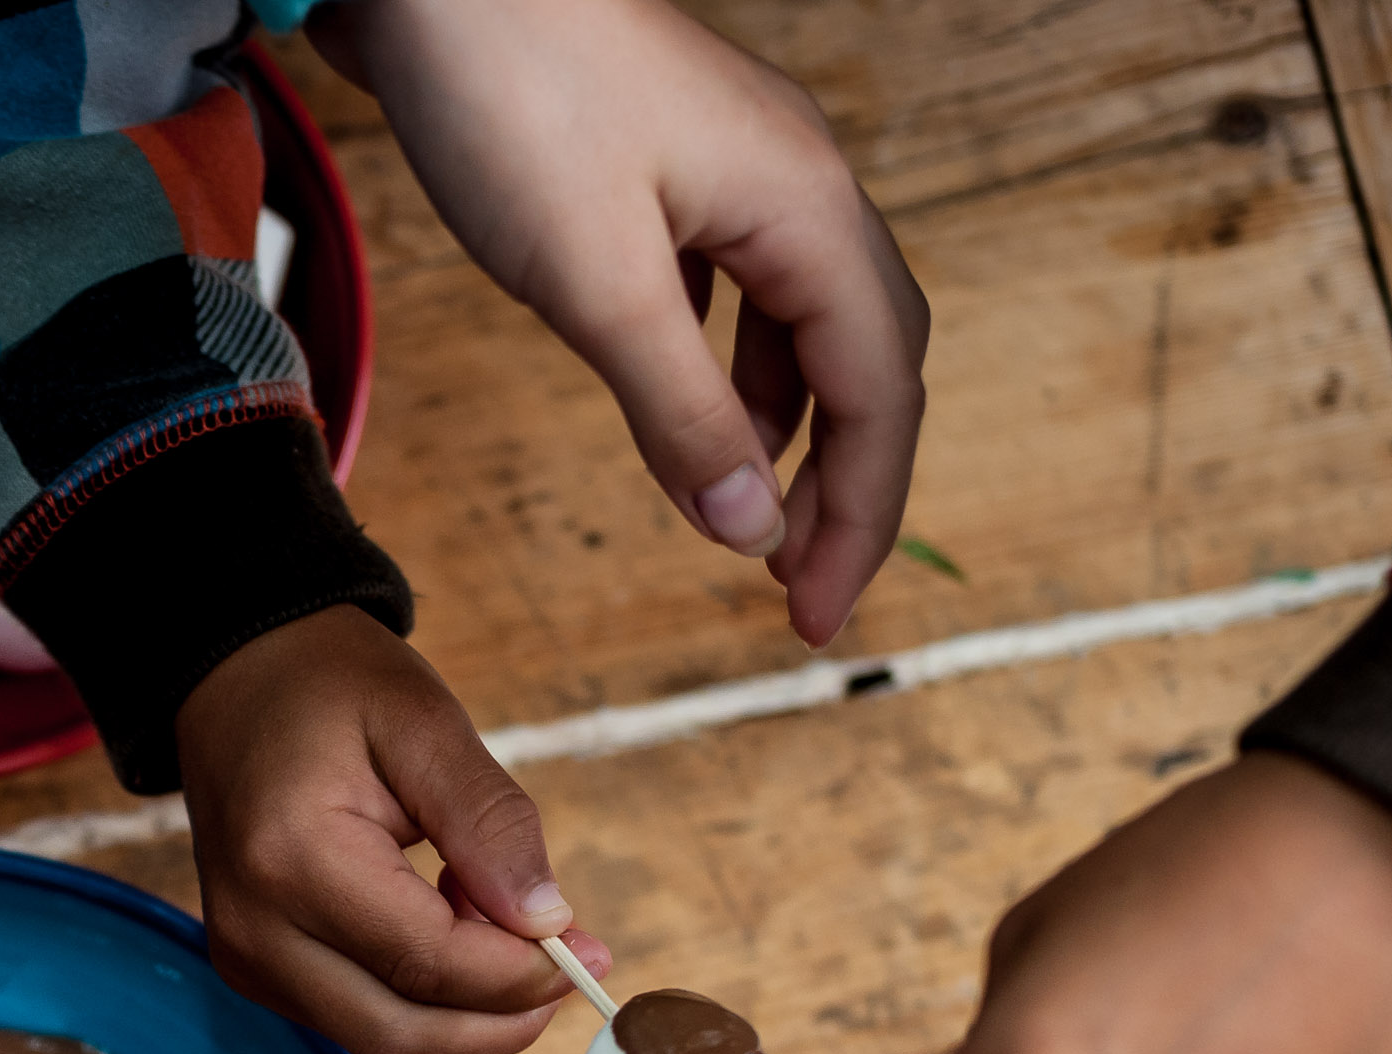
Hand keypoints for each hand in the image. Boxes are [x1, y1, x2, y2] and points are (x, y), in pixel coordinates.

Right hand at [174, 606, 604, 1053]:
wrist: (239, 680)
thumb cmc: (332, 687)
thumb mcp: (427, 724)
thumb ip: (490, 823)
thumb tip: (549, 922)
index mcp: (293, 859)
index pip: (428, 963)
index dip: (521, 974)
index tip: (591, 948)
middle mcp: (256, 929)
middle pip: (404, 1037)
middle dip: (502, 1020)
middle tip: (567, 964)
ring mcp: (248, 960)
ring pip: (386, 1045)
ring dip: (466, 1012)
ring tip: (497, 923)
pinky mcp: (255, 972)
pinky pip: (361, 1021)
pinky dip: (426, 1000)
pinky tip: (445, 923)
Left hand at [317, 0, 927, 645]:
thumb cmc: (510, 97)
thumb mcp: (597, 286)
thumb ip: (681, 415)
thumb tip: (749, 530)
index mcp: (808, 209)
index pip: (882, 393)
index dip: (859, 516)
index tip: (812, 616)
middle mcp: (800, 183)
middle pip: (868, 357)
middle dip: (842, 481)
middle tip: (790, 587)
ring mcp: (742, 169)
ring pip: (803, 322)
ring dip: (784, 426)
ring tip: (737, 513)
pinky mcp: (674, 166)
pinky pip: (738, 287)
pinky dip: (728, 367)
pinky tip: (684, 413)